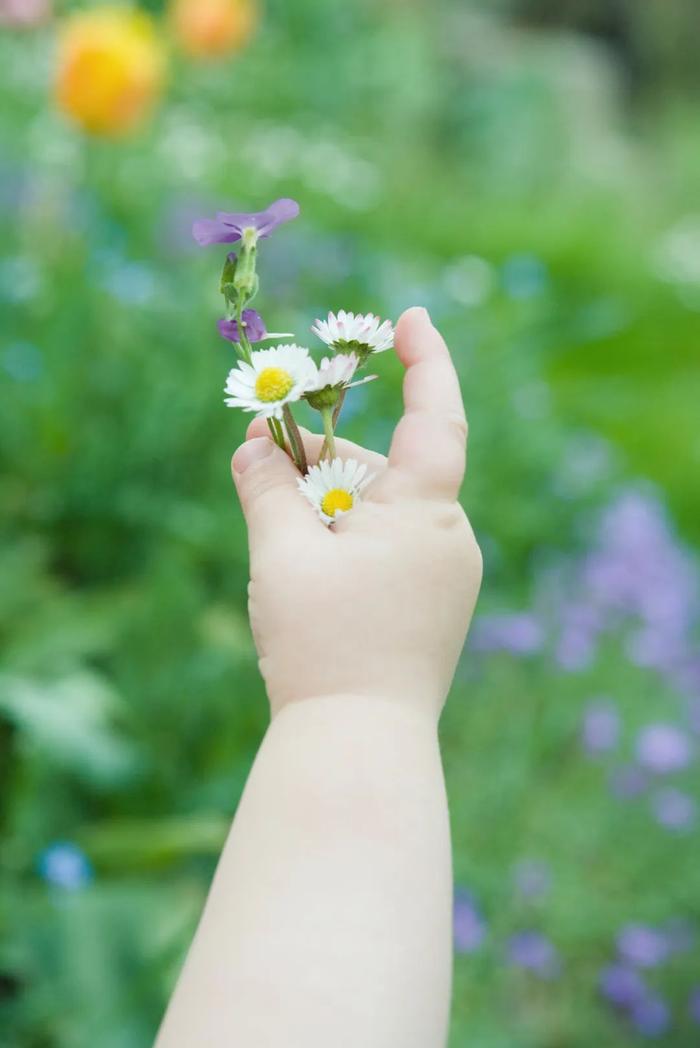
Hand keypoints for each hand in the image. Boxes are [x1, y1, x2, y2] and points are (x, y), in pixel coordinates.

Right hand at [231, 307, 481, 717]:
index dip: (425, 360)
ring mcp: (446, 577)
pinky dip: (346, 542)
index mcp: (428, 512)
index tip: (409, 317)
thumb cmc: (323, 643)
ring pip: (379, 514)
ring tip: (276, 536)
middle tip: (259, 462)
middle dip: (322, 463)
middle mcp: (449, 538)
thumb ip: (264, 486)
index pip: (436, 416)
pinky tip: (307, 571)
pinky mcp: (432, 608)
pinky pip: (389, 551)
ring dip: (327, 509)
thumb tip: (252, 444)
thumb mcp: (280, 552)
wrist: (359, 744)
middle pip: (380, 472)